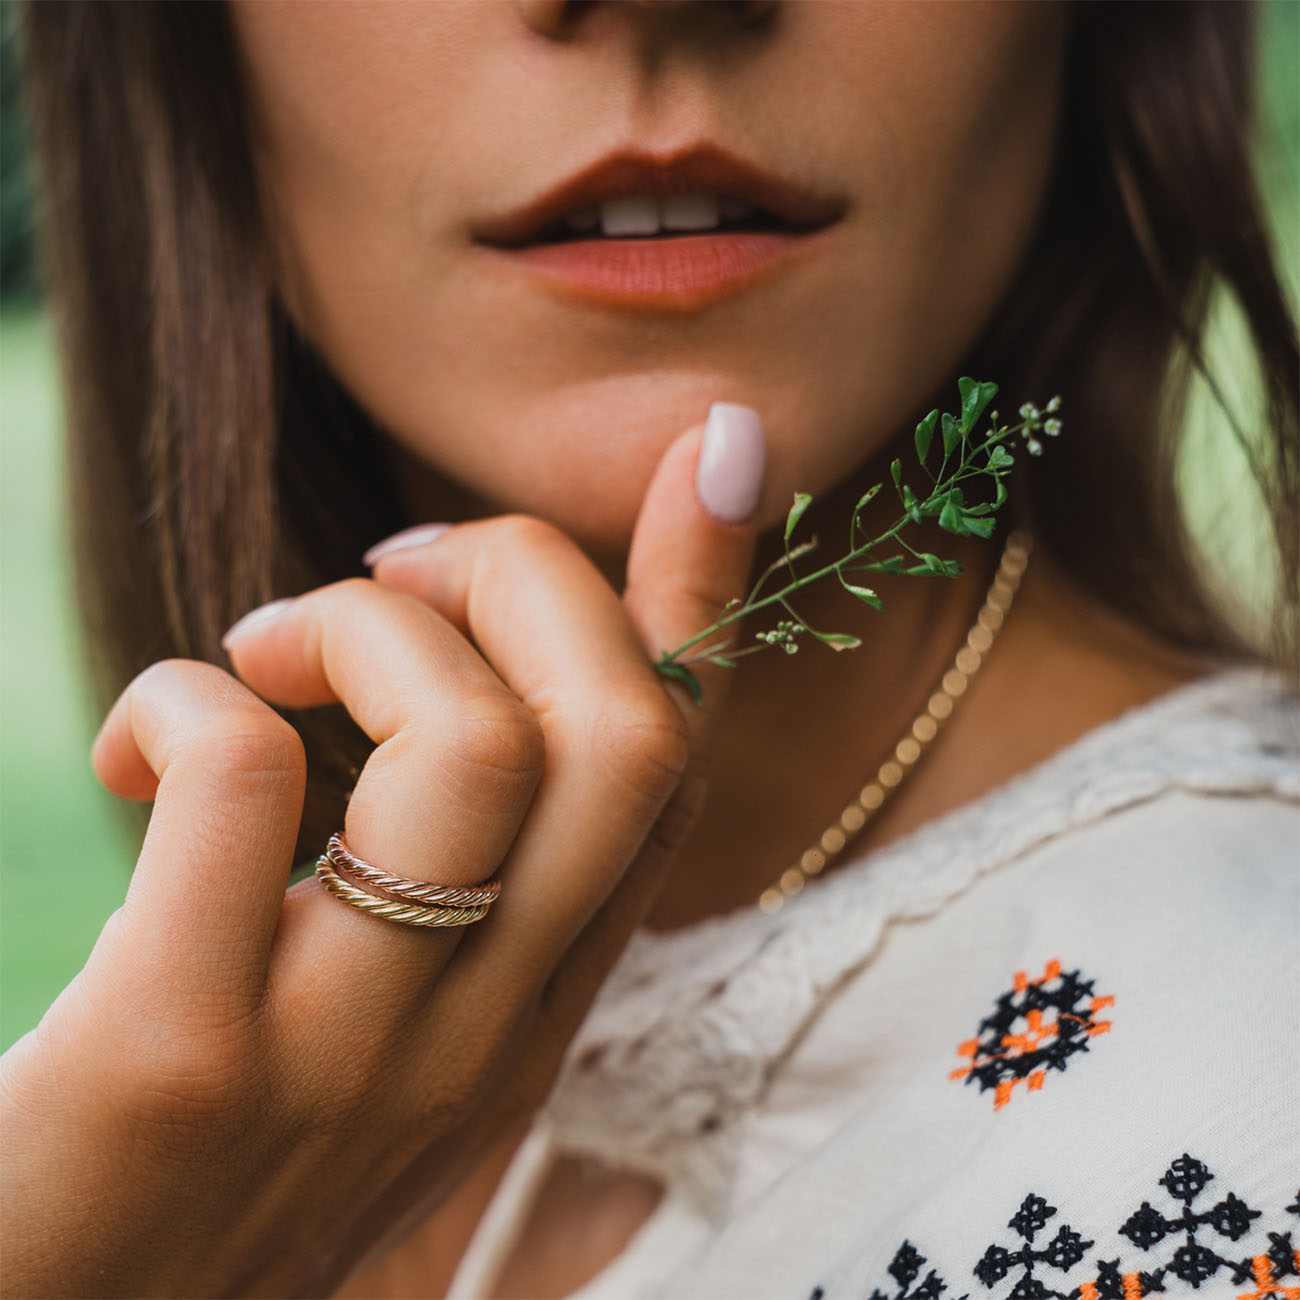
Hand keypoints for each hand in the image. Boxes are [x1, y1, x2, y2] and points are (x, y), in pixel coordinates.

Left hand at [0, 413, 762, 1297]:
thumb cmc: (205, 1161)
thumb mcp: (383, 1018)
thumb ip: (458, 874)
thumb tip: (485, 694)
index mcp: (537, 1012)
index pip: (674, 779)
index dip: (704, 600)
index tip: (712, 450)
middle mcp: (486, 1035)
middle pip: (624, 732)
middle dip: (522, 571)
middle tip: (390, 575)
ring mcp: (351, 1055)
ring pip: (476, 744)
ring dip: (364, 629)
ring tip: (262, 658)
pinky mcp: (178, 1059)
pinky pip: (248, 782)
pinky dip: (189, 703)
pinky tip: (132, 748)